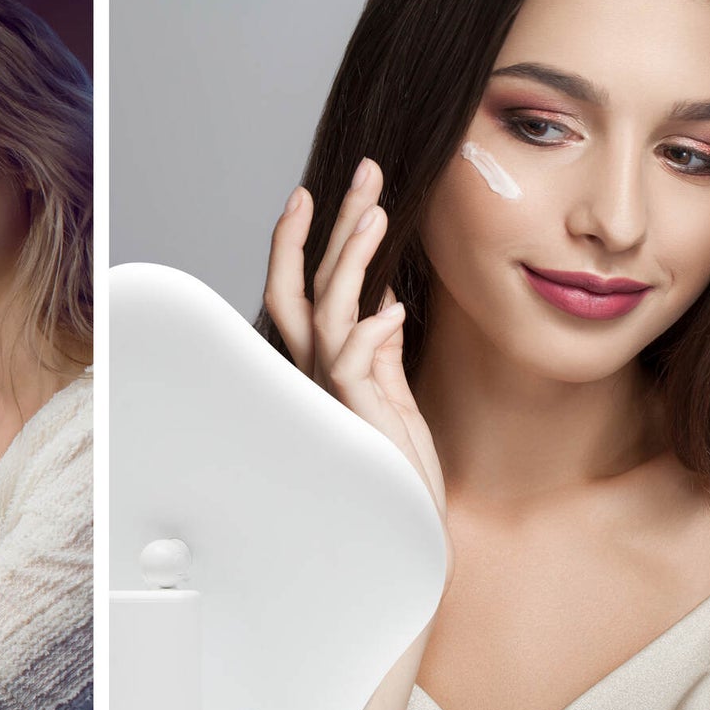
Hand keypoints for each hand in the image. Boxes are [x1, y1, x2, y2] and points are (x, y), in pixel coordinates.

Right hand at [264, 159, 453, 588]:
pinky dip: (371, 331)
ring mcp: (333, 393)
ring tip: (381, 214)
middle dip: (334, 223)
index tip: (322, 192)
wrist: (409, 537)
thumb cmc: (399, 472)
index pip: (301, 287)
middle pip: (308, 282)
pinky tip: (396, 309)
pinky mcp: (356, 417)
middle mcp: (317, 372)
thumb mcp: (393, 397)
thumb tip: (385, 307)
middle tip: (366, 172)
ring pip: (327, 309)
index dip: (304, 239)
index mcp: (323, 362)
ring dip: (354, 258)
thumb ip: (381, 353)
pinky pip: (353, 362)